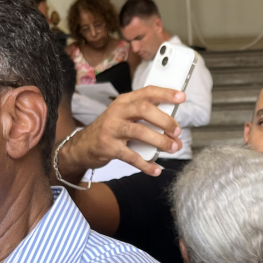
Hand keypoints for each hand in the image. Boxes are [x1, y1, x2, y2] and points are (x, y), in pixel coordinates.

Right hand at [57, 86, 184, 177]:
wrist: (82, 147)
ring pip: (139, 132)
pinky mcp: (108, 147)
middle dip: (164, 120)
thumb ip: (144, 118)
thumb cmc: (109, 131)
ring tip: (172, 148)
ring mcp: (111, 129)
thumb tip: (172, 126)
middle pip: (144, 109)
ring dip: (159, 141)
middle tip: (177, 131)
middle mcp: (117, 112)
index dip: (165, 94)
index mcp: (124, 102)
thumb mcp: (123, 117)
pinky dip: (145, 164)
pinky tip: (155, 169)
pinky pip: (131, 156)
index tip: (181, 97)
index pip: (147, 92)